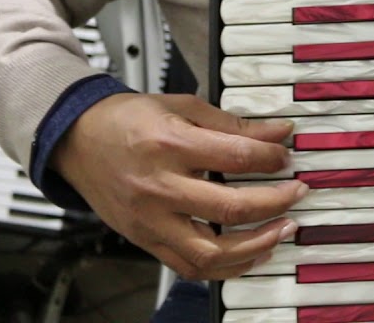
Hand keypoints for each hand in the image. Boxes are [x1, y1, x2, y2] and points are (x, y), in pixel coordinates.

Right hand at [50, 93, 307, 279]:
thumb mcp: (182, 106)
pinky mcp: (145, 240)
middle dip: (275, 202)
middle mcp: (159, 187)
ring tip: (282, 231)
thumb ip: (231, 124)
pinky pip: (189, 267)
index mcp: (169, 145)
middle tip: (297, 193)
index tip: (287, 157)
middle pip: (230, 207)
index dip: (272, 158)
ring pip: (210, 251)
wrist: (77, 140)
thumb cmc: (127, 120)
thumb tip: (276, 134)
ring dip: (256, 246)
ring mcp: (150, 220)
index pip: (236, 157)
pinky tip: (250, 254)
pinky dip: (225, 267)